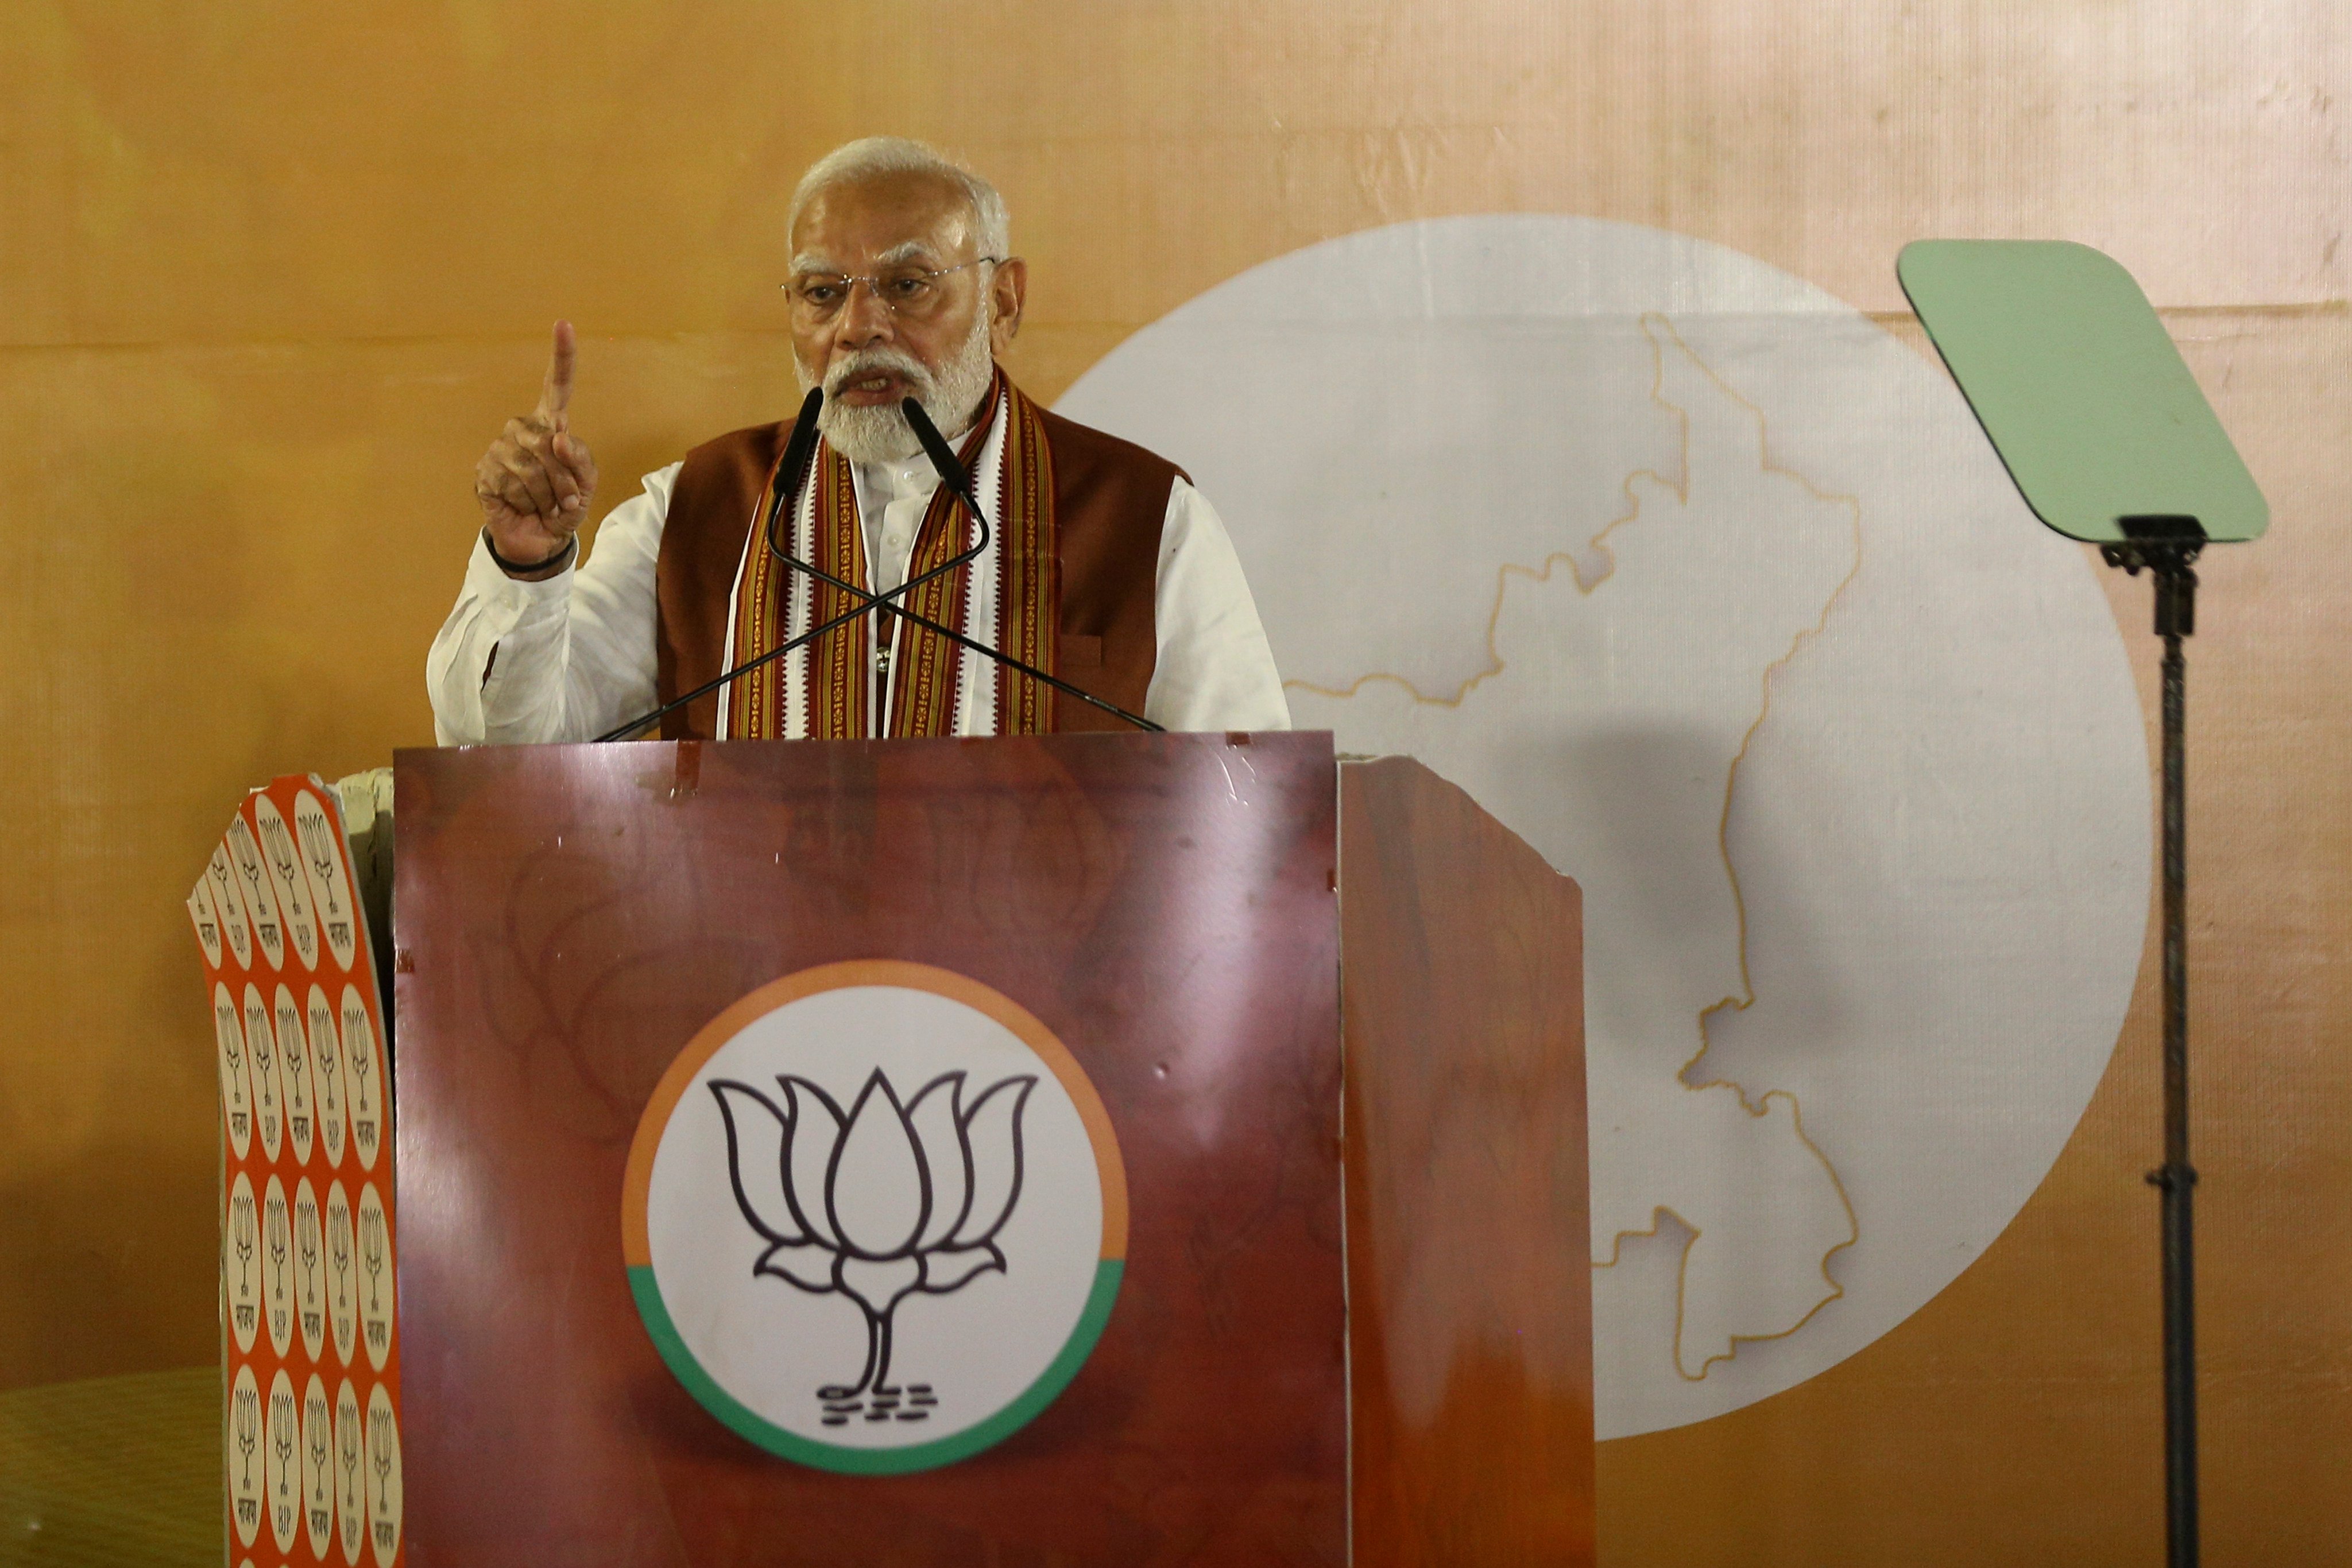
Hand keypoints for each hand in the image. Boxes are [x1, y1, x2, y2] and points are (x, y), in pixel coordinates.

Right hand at [474, 321, 598, 574]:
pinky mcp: (483, 472)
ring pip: (531, 466)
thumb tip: (557, 434)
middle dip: (565, 479)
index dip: (562, 357)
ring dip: (549, 495)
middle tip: (566, 499)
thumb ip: (581, 459)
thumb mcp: (586, 486)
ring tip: (547, 506)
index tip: (563, 324)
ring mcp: (500, 448)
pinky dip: (528, 503)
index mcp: (551, 425)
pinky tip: (525, 507)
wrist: (540, 539)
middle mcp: (523, 430)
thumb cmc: (564, 506)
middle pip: (548, 441)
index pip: (557, 386)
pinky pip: (511, 484)